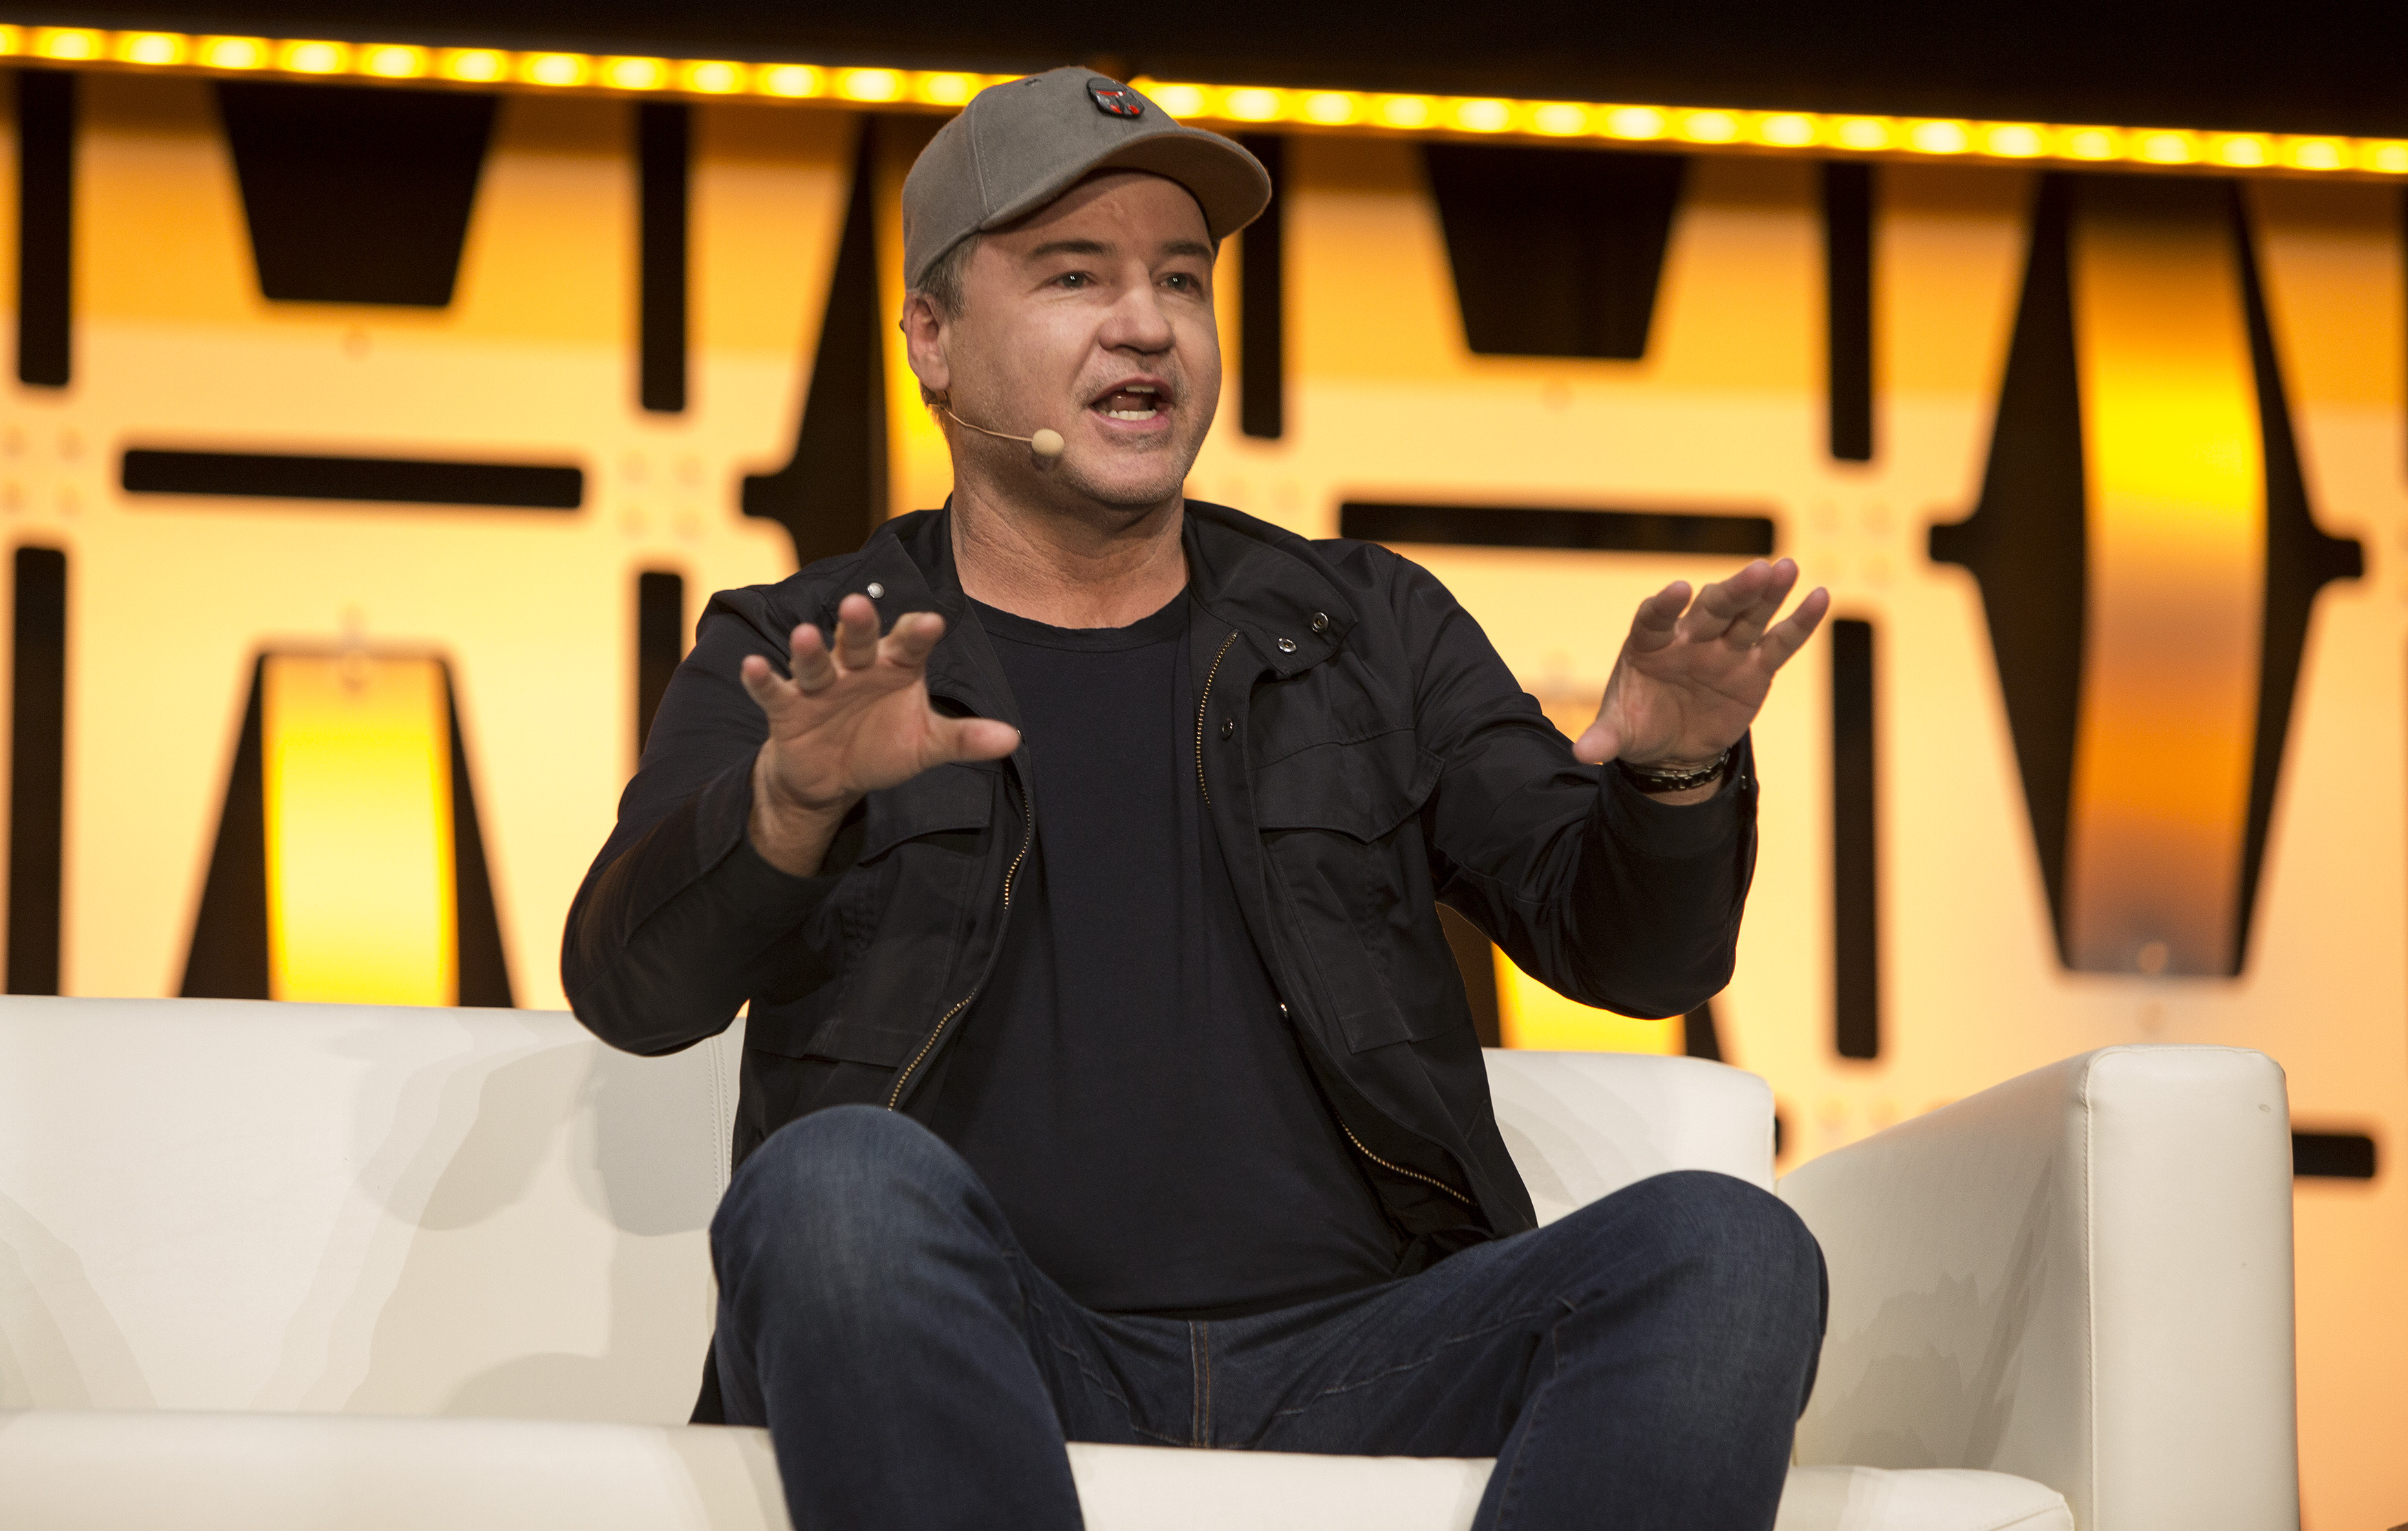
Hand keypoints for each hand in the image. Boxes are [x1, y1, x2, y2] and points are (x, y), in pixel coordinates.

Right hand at [742, 594, 1019, 874]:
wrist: (830, 778)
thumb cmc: (881, 745)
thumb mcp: (926, 745)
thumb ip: (964, 739)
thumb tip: (1013, 738)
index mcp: (895, 667)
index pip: (908, 644)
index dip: (917, 633)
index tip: (931, 623)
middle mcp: (856, 667)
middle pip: (858, 641)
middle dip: (859, 625)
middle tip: (857, 606)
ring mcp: (819, 685)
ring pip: (815, 661)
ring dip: (809, 649)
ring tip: (806, 634)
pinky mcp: (786, 708)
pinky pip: (773, 691)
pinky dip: (762, 679)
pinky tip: (752, 666)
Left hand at [1574, 558, 1827, 773]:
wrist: (1673, 748)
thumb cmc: (1640, 726)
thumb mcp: (1620, 735)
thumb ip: (1604, 738)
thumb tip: (1582, 753)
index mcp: (1649, 644)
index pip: (1655, 618)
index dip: (1664, 605)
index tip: (1677, 591)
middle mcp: (1689, 638)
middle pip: (1712, 608)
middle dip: (1733, 591)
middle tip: (1756, 570)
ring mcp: (1725, 650)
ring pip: (1748, 616)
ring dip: (1768, 594)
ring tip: (1786, 568)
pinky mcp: (1755, 668)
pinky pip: (1779, 642)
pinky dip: (1800, 622)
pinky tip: (1820, 597)